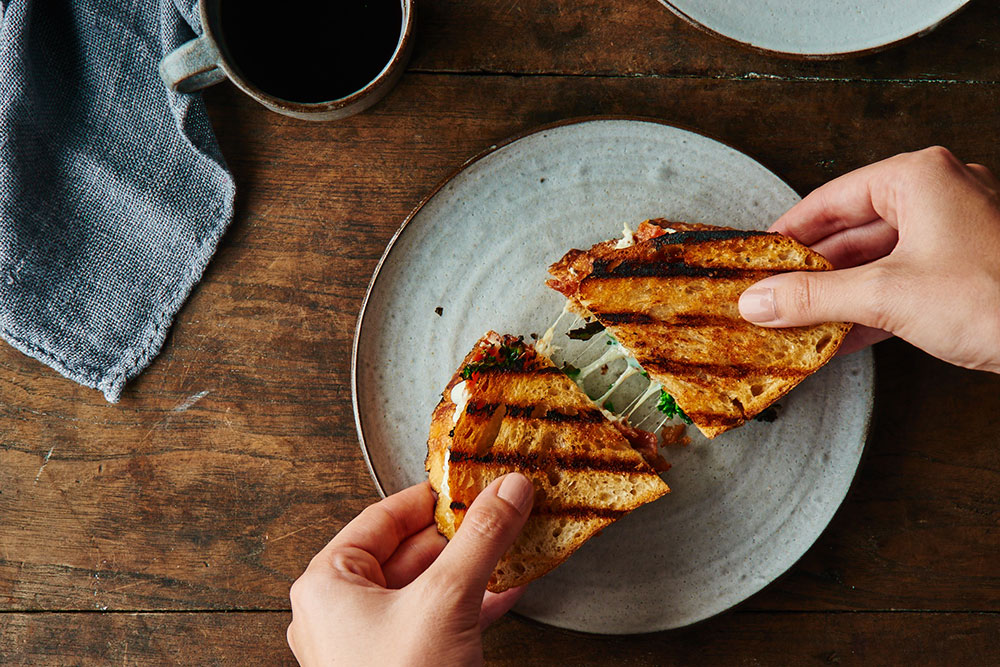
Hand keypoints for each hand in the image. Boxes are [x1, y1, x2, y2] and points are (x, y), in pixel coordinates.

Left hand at [286, 474, 533, 666]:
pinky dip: (471, 604)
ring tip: (511, 544)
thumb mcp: (445, 600)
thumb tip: (507, 490)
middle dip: (462, 535)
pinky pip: (436, 620)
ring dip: (473, 569)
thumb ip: (480, 538)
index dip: (433, 496)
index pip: (384, 517)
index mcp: (329, 583)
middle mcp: (341, 610)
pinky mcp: (399, 665)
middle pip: (409, 551)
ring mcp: (368, 642)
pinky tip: (507, 590)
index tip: (471, 481)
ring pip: (427, 587)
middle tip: (501, 510)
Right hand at [739, 146, 999, 372]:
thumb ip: (814, 298)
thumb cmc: (994, 298)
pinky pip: (901, 282)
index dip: (789, 230)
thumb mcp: (886, 296)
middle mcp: (939, 196)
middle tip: (770, 294)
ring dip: (837, 294)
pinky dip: (868, 308)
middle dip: (810, 270)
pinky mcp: (966, 271)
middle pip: (853, 229)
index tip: (759, 256)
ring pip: (877, 260)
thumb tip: (758, 301)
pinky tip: (837, 335)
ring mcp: (956, 234)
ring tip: (795, 319)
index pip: (831, 197)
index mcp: (919, 178)